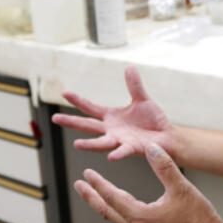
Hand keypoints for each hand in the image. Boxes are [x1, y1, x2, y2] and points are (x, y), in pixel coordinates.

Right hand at [52, 66, 176, 160]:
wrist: (167, 136)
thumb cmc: (153, 120)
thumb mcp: (142, 99)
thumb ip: (134, 85)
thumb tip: (129, 66)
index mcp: (111, 117)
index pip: (90, 107)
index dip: (78, 100)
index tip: (64, 93)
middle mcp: (111, 130)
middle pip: (88, 125)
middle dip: (71, 122)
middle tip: (55, 118)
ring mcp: (120, 140)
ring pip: (101, 142)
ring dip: (89, 144)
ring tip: (77, 144)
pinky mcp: (132, 148)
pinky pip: (123, 151)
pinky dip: (118, 153)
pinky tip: (111, 157)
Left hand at [73, 143, 222, 222]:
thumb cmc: (199, 221)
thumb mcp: (182, 188)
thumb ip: (164, 167)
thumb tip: (151, 148)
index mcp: (140, 217)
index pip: (112, 197)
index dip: (98, 184)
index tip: (86, 173)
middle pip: (106, 211)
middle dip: (91, 197)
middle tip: (79, 186)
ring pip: (116, 218)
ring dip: (103, 204)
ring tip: (95, 194)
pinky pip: (127, 222)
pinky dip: (117, 211)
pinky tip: (122, 206)